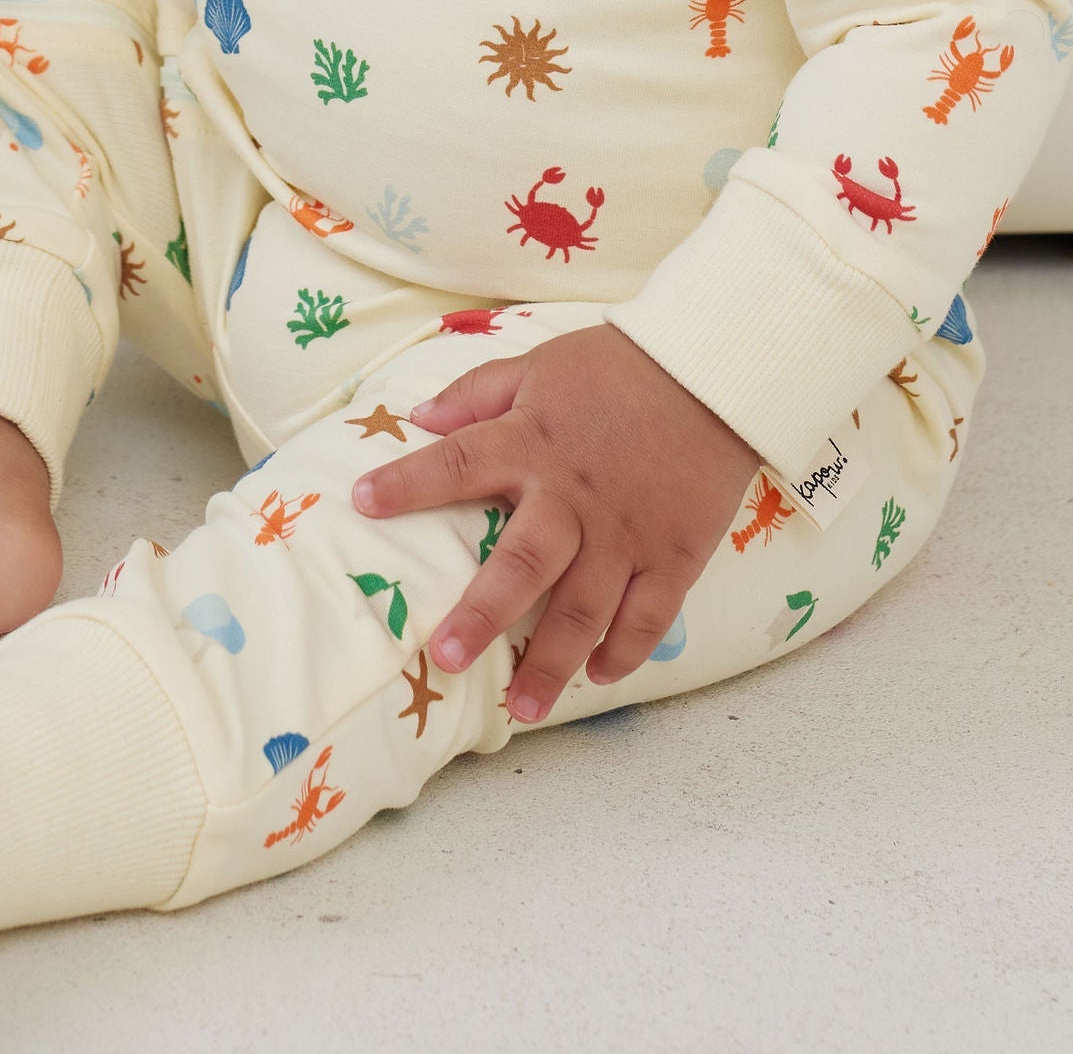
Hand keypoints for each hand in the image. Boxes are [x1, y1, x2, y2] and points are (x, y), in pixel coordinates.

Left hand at [351, 324, 758, 721]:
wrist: (710, 373)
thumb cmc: (615, 367)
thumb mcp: (537, 365)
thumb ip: (477, 394)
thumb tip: (417, 416)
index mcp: (530, 442)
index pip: (456, 463)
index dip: (407, 483)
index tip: (362, 502)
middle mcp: (572, 497)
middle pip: (521, 566)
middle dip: (481, 616)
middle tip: (444, 657)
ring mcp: (626, 533)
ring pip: (584, 611)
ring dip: (551, 663)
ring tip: (523, 708)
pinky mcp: (675, 554)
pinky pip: (649, 616)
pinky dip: (625, 651)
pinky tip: (598, 675)